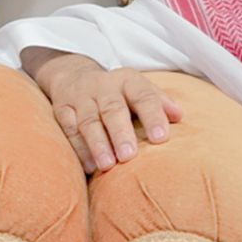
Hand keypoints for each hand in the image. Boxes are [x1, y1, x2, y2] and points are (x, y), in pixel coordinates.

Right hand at [23, 48, 182, 172]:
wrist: (73, 74)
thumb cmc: (118, 91)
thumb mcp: (139, 88)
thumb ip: (160, 102)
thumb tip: (179, 116)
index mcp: (128, 81)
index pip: (143, 96)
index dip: (153, 116)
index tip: (161, 138)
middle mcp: (103, 87)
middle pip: (112, 109)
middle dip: (120, 133)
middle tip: (129, 156)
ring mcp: (80, 98)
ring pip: (88, 121)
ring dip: (97, 144)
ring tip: (107, 165)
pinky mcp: (62, 109)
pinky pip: (69, 129)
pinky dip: (78, 148)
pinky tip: (89, 167)